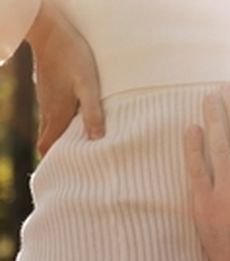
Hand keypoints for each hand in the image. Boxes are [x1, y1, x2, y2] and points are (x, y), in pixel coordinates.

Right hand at [26, 1, 103, 154]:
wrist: (52, 34)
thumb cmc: (73, 59)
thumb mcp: (88, 86)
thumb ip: (92, 112)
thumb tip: (97, 139)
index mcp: (57, 115)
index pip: (47, 147)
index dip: (54, 162)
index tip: (67, 173)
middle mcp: (49, 111)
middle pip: (48, 141)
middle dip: (60, 155)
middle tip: (79, 166)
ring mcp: (47, 101)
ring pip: (51, 128)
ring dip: (63, 139)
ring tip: (84, 148)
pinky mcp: (51, 92)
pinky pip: (54, 115)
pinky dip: (63, 125)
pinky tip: (79, 123)